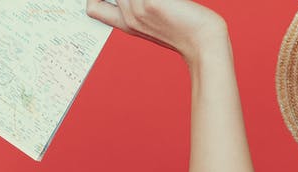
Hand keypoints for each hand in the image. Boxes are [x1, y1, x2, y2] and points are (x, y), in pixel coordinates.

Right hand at [86, 0, 226, 63]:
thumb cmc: (185, 31)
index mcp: (127, 24)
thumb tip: (134, 2)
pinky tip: (168, 0)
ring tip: (160, 2)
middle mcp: (129, 16)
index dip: (94, 0)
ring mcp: (138, 8)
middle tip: (151, 2)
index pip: (93, 8)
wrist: (204, 41)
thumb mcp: (154, 23)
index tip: (110, 0)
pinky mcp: (151, 1)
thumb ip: (138, 10)